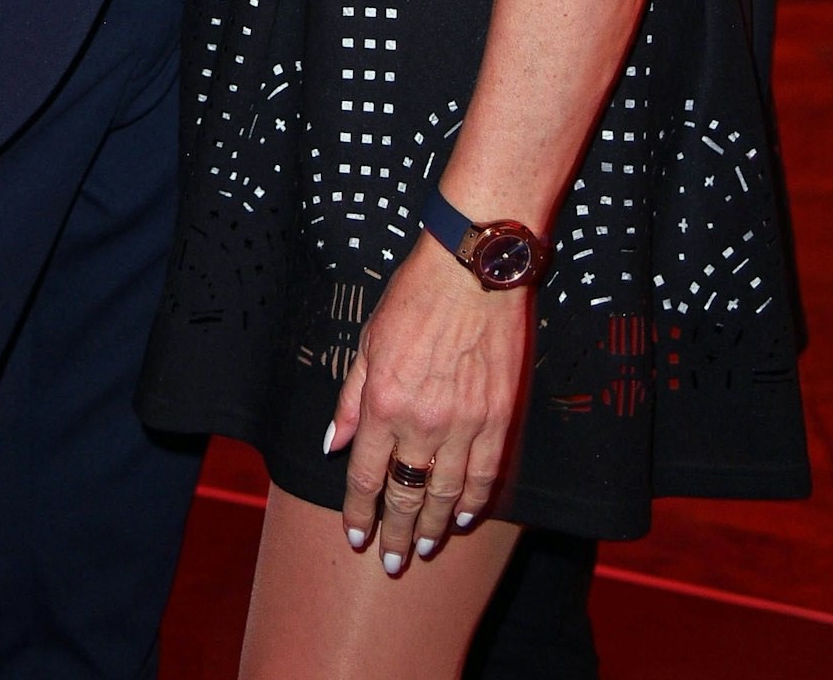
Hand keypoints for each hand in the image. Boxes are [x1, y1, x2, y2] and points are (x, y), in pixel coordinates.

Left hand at [325, 235, 525, 570]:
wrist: (473, 271)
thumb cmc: (415, 298)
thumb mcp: (369, 341)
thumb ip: (351, 399)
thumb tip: (334, 443)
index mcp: (384, 402)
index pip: (367, 475)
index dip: (359, 511)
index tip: (356, 535)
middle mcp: (422, 422)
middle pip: (405, 494)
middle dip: (395, 532)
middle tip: (392, 561)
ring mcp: (465, 424)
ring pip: (444, 494)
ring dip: (431, 526)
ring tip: (422, 548)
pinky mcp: (499, 418)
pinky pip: (485, 476)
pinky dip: (472, 502)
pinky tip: (460, 517)